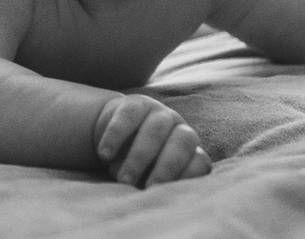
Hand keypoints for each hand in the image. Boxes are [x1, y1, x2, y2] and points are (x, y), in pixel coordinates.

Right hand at [92, 94, 211, 188]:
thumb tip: (156, 201)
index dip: (186, 177)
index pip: (199, 162)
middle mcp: (179, 128)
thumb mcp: (150, 178)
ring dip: (138, 157)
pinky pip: (128, 116)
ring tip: (123, 179)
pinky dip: (115, 136)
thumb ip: (158, 185)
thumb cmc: (139, 167)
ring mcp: (159, 112)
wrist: (117, 133)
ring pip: (155, 130)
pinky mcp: (136, 103)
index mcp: (190, 150)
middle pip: (182, 143)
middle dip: (164, 168)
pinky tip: (104, 155)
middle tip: (146, 188)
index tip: (167, 193)